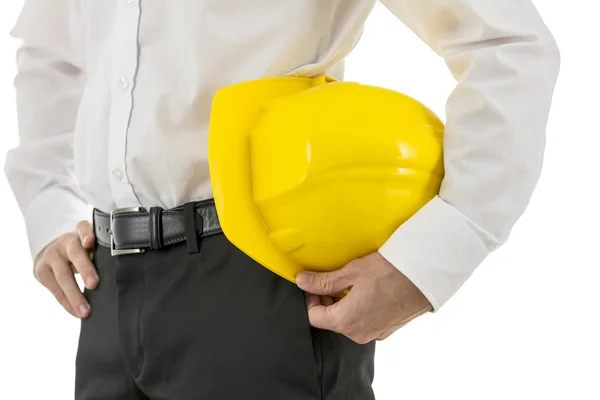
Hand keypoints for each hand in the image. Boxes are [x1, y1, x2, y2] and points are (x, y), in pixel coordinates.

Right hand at [33, 221, 97, 318]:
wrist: (52, 253)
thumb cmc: (82, 253)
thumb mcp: (91, 248)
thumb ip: (102, 255)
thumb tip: (120, 276)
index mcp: (81, 233)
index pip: (83, 228)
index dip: (87, 234)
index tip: (90, 242)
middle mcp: (65, 242)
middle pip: (75, 253)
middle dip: (85, 269)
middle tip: (94, 284)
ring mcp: (51, 255)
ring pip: (63, 275)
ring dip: (75, 295)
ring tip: (85, 311)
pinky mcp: (41, 270)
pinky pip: (55, 289)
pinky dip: (67, 303)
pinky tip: (76, 312)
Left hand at [296, 252, 431, 343]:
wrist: (425, 276)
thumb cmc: (390, 271)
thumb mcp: (352, 272)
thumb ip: (324, 281)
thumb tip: (302, 281)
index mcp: (346, 321)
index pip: (313, 317)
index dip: (310, 298)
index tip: (313, 283)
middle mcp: (358, 333)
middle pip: (330, 320)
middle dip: (326, 301)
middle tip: (330, 280)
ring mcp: (373, 334)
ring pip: (346, 322)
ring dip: (342, 304)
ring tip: (350, 282)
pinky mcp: (385, 330)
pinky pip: (363, 323)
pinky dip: (358, 309)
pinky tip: (366, 291)